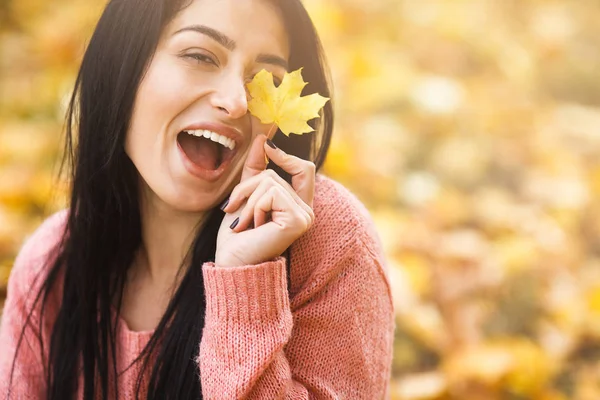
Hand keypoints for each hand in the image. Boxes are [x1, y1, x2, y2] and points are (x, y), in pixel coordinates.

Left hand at [214, 134, 315, 266]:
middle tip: (234, 210)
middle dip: (247, 188)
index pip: (304, 168)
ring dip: (247, 200)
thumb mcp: (246, 195)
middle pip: (274, 173)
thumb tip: (263, 139)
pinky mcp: (298, 220)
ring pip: (270, 182)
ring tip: (244, 223)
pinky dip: (255, 207)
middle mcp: (306, 210)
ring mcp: (305, 215)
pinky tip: (253, 226)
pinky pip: (272, 194)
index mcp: (297, 204)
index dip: (285, 155)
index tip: (265, 145)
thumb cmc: (238, 235)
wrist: (233, 262)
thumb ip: (256, 169)